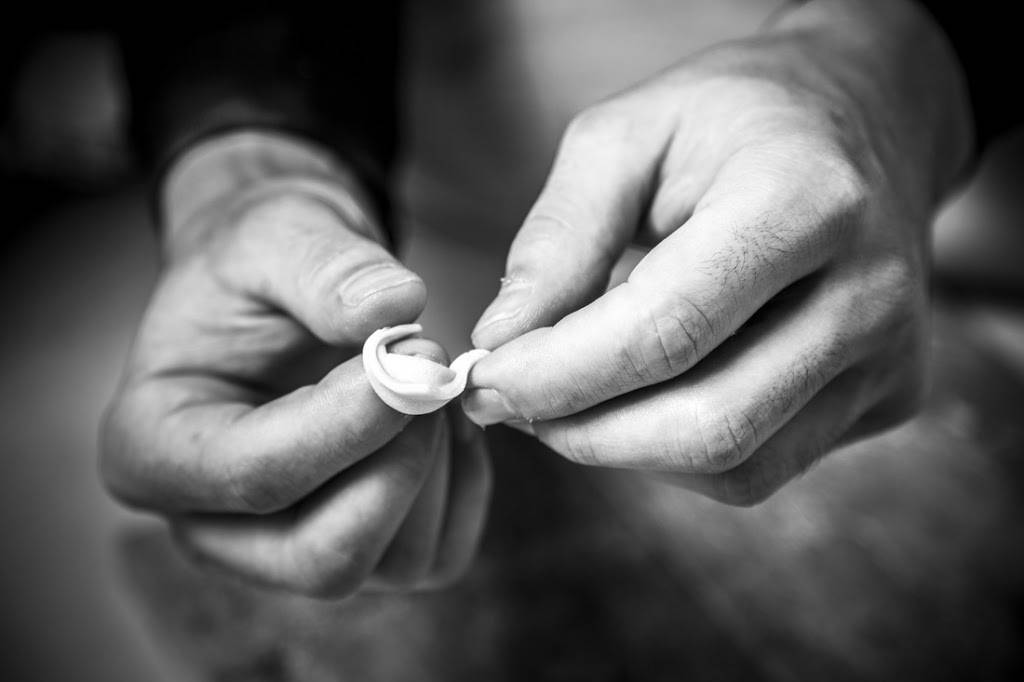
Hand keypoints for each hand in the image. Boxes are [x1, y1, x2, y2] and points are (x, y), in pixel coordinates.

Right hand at [101, 133, 489, 595]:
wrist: (279, 286)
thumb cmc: (257, 265)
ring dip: (440, 472)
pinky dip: (462, 489)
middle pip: (324, 557)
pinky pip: (434, 554)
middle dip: (401, 466)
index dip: (351, 423)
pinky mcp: (358, 551)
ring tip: (436, 382)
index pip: (257, 475)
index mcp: (153, 449)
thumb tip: (397, 307)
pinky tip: (449, 421)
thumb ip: (327, 268)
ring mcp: (286, 550)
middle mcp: (211, 525)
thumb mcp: (277, 234)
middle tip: (433, 371)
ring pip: (392, 564)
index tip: (420, 353)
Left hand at [463, 0, 971, 504]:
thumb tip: (502, 339)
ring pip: (735, 467)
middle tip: (512, 402)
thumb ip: (561, 235)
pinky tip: (642, 400)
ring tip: (569, 397)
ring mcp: (890, 356)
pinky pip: (762, 468)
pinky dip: (675, 455)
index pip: (665, 330)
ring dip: (623, 451)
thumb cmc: (733, 119)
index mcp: (804, 200)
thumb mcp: (627, 133)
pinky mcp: (890, 395)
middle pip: (708, 425)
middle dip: (583, 433)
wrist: (861, 120)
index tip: (483, 380)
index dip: (558, 375)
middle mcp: (867, 292)